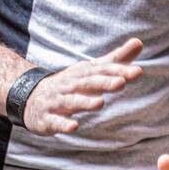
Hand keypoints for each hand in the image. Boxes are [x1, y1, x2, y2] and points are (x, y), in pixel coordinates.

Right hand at [22, 39, 145, 135]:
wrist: (28, 97)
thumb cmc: (69, 84)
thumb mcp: (92, 70)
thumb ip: (116, 59)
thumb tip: (139, 42)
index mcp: (83, 74)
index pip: (103, 71)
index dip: (120, 71)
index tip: (138, 71)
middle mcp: (70, 85)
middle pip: (88, 83)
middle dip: (104, 83)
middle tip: (121, 83)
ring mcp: (57, 101)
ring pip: (72, 101)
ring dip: (85, 102)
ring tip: (100, 102)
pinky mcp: (48, 118)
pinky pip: (55, 121)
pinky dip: (63, 124)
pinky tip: (74, 127)